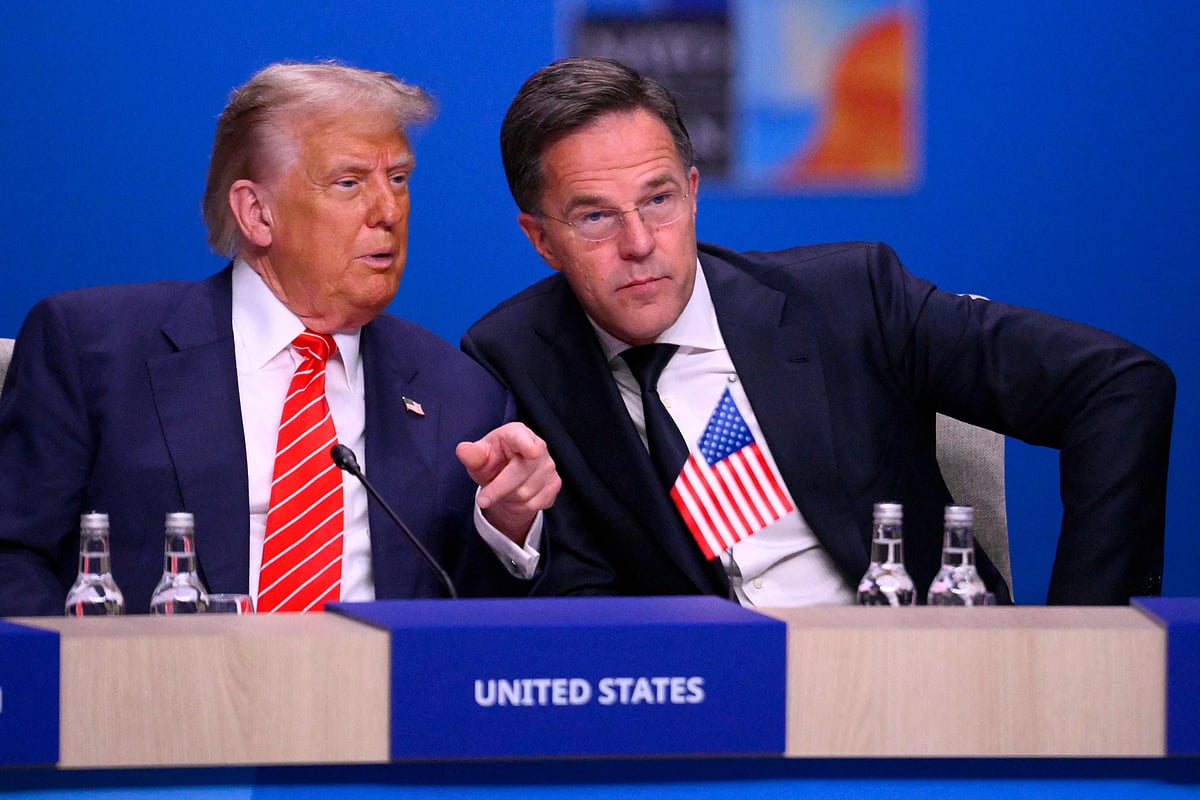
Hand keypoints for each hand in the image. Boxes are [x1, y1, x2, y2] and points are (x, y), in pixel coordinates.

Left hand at [456, 422, 559, 544]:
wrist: (508, 481)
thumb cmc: (492, 463)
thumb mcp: (478, 458)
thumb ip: (472, 455)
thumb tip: (462, 450)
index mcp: (517, 433)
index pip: (524, 439)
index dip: (528, 445)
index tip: (531, 452)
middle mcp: (539, 446)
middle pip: (520, 473)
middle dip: (498, 489)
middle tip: (482, 500)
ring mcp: (549, 466)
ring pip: (526, 492)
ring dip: (509, 498)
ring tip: (504, 491)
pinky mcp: (555, 483)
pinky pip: (536, 503)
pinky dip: (522, 506)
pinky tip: (517, 496)